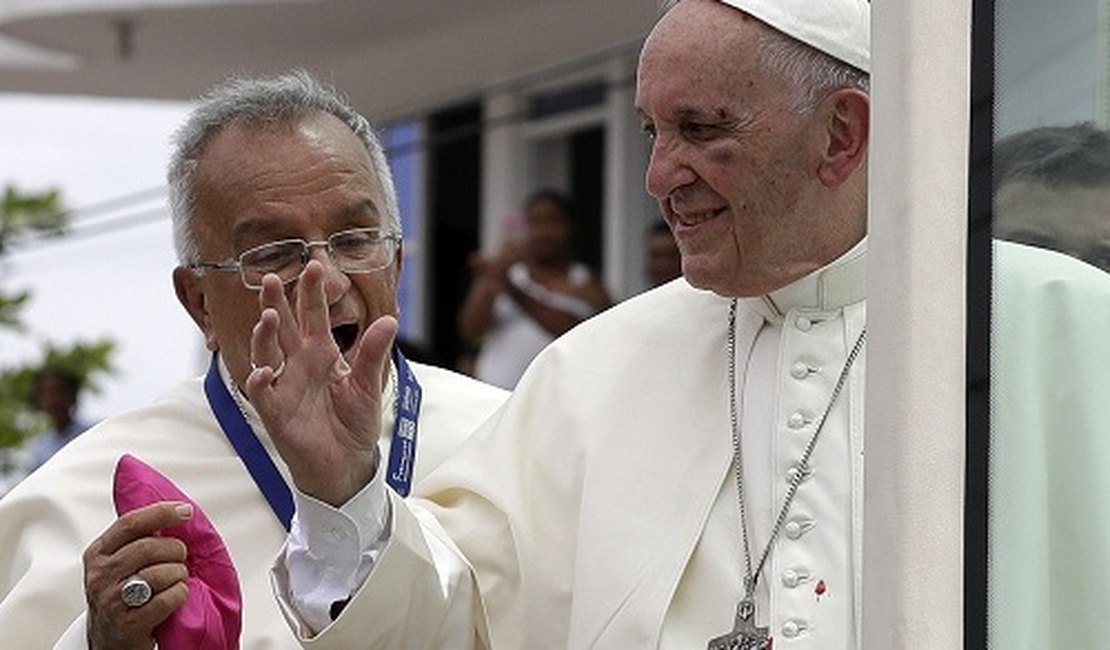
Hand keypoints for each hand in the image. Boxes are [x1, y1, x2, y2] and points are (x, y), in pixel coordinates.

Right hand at [83, 502, 191, 649]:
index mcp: (99, 554)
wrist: (110, 640)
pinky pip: (167, 598)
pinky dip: (179, 595)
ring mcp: (111, 600)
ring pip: (161, 572)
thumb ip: (139, 538)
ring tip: (176, 580)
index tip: (184, 511)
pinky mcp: (128, 623)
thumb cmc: (121, 596)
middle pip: (150, 547)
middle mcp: (101, 575)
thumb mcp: (119, 563)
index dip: (161, 513)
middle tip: (180, 558)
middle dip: (176, 550)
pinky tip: (173, 596)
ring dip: (179, 574)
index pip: (131, 523)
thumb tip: (177, 511)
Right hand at [244, 260, 395, 505]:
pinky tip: (265, 372)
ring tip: (269, 317)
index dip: (311, 293)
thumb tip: (390, 319)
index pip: (313, 317)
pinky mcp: (276, 413)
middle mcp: (299, 365)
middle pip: (283, 328)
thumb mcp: (369, 385)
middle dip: (277, 303)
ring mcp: (284, 386)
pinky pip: (263, 394)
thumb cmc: (352, 423)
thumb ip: (374, 353)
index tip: (313, 264)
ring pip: (266, 354)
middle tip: (272, 278)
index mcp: (321, 354)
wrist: (346, 464)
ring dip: (265, 336)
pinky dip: (261, 382)